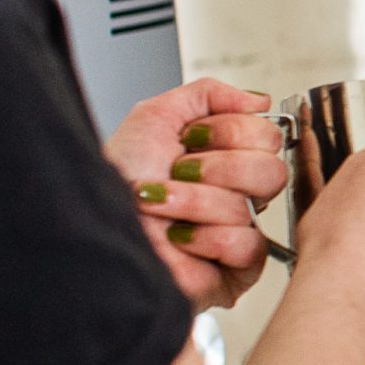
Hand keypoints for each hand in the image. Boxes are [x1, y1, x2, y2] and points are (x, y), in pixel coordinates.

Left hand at [105, 79, 290, 312]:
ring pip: (249, 206)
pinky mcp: (237, 271)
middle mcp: (239, 195)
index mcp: (229, 159)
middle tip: (179, 170)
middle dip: (216, 167)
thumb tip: (260, 101)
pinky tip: (178, 238)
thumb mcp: (154, 117)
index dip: (229, 132)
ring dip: (193, 201)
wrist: (92, 225)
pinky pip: (247, 245)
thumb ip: (209, 94)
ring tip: (160, 205)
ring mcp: (241, 232)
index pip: (268, 136)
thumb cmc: (115, 182)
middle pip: (272, 171)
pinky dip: (204, 238)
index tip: (191, 138)